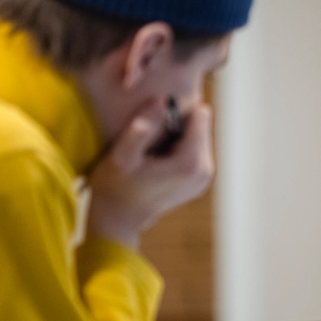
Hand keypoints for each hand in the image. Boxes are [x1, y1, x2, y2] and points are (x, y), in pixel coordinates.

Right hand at [86, 100, 214, 249]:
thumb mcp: (121, 156)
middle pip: (202, 125)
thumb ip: (142, 129)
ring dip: (176, 136)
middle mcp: (205, 170)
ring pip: (198, 136)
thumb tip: (161, 100)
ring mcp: (205, 177)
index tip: (154, 123)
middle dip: (177, 124)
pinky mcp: (200, 180)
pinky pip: (195, 149)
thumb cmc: (114, 187)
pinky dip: (177, 148)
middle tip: (149, 139)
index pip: (201, 115)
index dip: (176, 112)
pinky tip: (156, 159)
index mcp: (191, 163)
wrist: (118, 220)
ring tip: (150, 151)